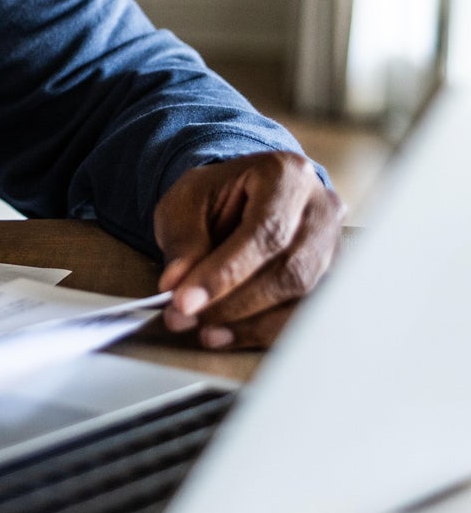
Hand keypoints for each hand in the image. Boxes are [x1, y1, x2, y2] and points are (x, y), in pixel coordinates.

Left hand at [154, 151, 341, 349]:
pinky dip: (262, 332)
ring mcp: (334, 248)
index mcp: (286, 175)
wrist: (243, 195)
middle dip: (234, 303)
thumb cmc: (216, 195)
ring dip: (248, 324)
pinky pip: (304, 317)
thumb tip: (177, 286)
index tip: (184, 300)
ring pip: (303, 300)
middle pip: (290, 271)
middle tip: (185, 317)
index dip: (225, 273)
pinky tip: (226, 336)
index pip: (265, 233)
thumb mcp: (186, 201)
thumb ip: (184, 239)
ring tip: (203, 331)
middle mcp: (322, 210)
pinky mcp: (332, 280)